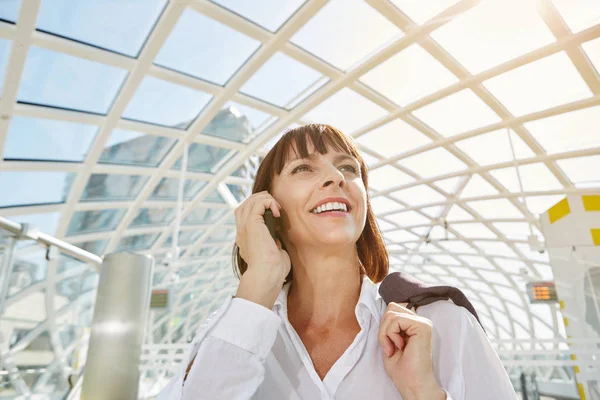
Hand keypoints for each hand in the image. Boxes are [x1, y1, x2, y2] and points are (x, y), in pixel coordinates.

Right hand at [234, 191, 290, 307]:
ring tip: (277, 209)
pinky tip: (277, 212)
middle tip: (275, 206)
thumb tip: (276, 242)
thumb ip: (272, 246)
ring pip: (250, 201)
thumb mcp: (272, 254)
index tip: (274, 214)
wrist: (267, 274)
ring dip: (266, 199)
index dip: (258, 209)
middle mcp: (242, 232)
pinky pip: (258, 203)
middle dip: (261, 199)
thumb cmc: (273, 271)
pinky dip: (269, 202)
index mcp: (245, 239)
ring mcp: (245, 227)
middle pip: (245, 205)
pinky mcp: (251, 224)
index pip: (245, 216)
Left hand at [378, 302, 444, 399]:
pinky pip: (396, 320)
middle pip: (391, 308)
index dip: (385, 326)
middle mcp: (420, 320)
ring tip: (393, 348)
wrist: (412, 384)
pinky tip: (399, 347)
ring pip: (391, 314)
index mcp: (413, 323)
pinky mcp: (422, 326)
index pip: (392, 309)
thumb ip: (389, 324)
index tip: (390, 344)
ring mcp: (423, 322)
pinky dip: (390, 335)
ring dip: (385, 334)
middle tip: (390, 346)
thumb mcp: (389, 340)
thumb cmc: (401, 368)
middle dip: (383, 328)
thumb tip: (385, 311)